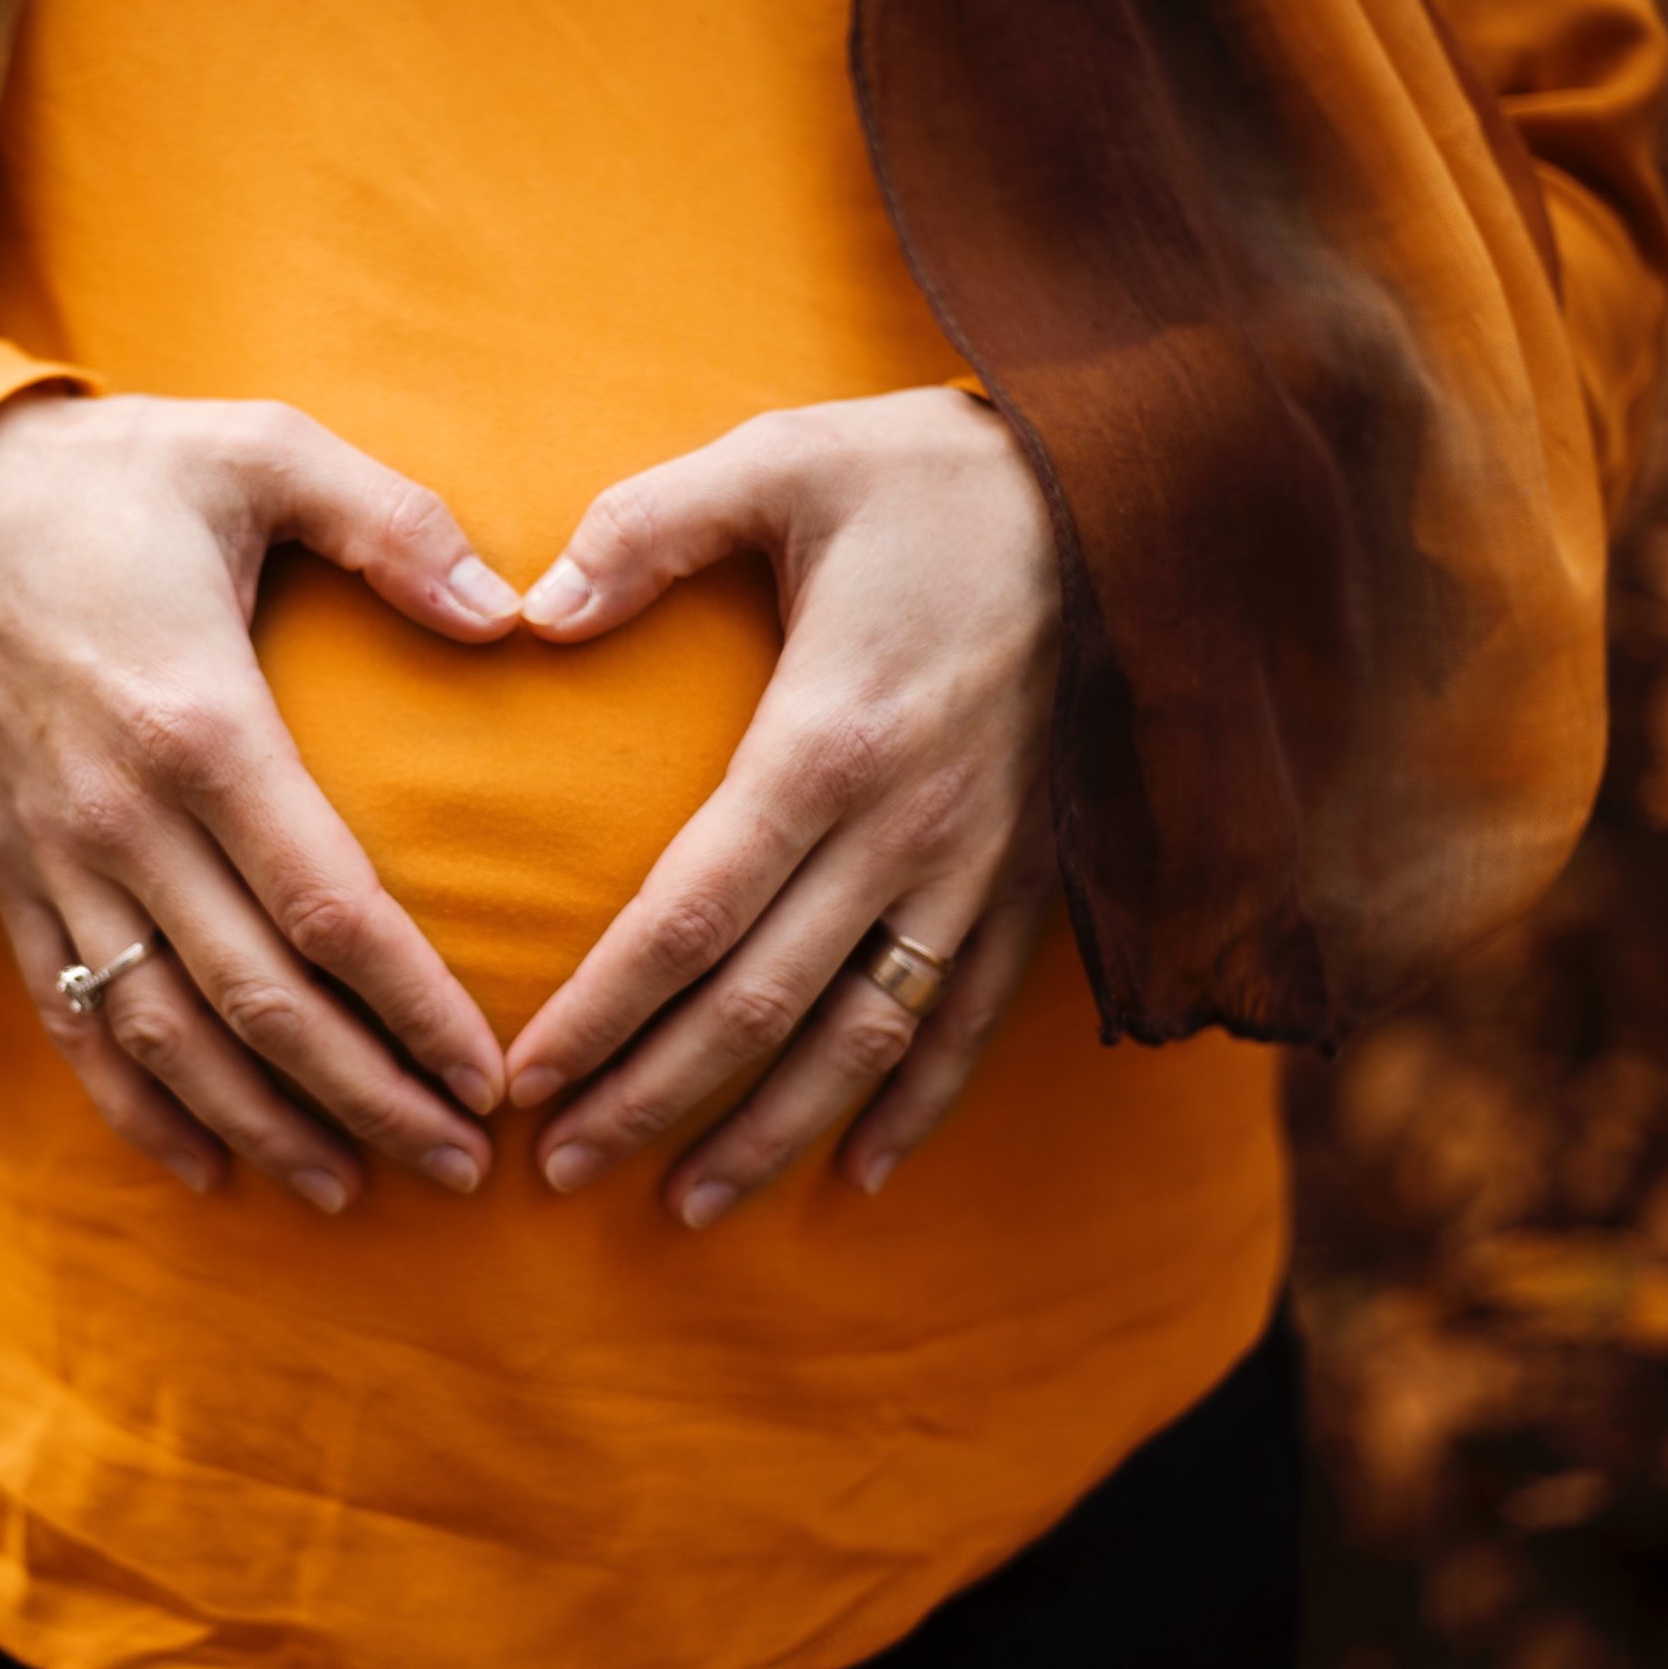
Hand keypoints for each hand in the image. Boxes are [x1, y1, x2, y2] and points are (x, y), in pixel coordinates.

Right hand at [0, 391, 522, 1212]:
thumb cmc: (121, 474)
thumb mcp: (262, 447)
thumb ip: (394, 522)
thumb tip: (513, 616)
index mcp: (200, 722)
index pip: (327, 909)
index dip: (414, 1007)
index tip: (491, 1076)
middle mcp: (119, 814)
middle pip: (257, 1003)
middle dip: (367, 1099)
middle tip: (463, 1166)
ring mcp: (51, 857)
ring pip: (163, 1036)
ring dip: (262, 1126)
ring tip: (355, 1189)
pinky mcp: (4, 873)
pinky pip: (69, 1019)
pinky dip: (135, 1107)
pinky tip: (205, 1169)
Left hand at [505, 385, 1060, 1226]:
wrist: (1140, 492)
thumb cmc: (934, 476)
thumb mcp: (780, 461)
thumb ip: (646, 528)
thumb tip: (531, 608)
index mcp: (827, 740)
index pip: (690, 918)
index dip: (603, 1014)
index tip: (527, 1082)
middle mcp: (906, 830)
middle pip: (761, 1005)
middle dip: (654, 1099)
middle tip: (560, 1171)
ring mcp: (981, 868)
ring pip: (864, 1038)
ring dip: (772, 1131)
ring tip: (687, 1207)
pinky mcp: (1035, 877)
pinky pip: (971, 1018)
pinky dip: (916, 1104)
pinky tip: (859, 1173)